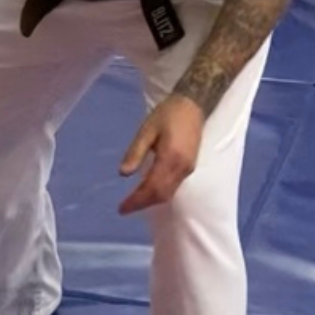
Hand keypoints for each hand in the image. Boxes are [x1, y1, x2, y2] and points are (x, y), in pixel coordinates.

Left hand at [117, 94, 203, 214]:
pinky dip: (159, 193)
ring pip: (169, 193)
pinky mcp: (189, 167)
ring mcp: (188, 169)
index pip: (152, 187)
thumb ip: (135, 152)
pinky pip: (174, 187)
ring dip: (151, 200)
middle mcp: (182, 168)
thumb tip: (123, 174)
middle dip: (143, 204)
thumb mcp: (146, 130)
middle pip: (162, 195)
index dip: (137, 200)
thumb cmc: (167, 114)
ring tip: (133, 202)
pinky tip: (147, 190)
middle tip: (124, 208)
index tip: (122, 208)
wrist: (192, 105)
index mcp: (170, 158)